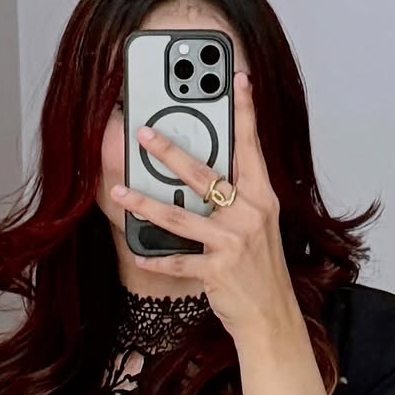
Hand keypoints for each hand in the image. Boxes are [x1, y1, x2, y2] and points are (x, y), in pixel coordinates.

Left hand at [109, 70, 297, 347]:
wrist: (271, 316)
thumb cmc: (261, 270)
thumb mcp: (258, 226)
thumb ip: (238, 197)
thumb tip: (206, 174)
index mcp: (261, 198)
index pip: (251, 146)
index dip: (245, 111)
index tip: (238, 79)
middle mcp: (249, 215)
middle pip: (204, 175)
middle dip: (170, 152)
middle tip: (145, 133)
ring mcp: (233, 243)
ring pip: (181, 216)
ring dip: (146, 203)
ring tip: (122, 191)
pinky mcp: (218, 270)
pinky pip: (178, 261)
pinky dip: (155, 258)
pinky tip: (138, 251)